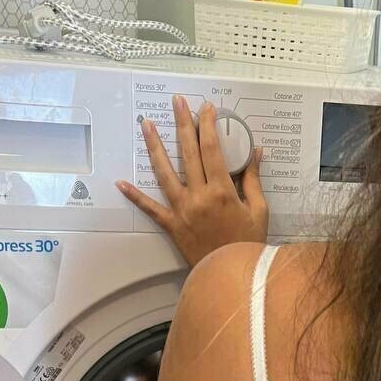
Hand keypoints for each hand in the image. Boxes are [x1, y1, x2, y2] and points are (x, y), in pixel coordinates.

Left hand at [117, 97, 268, 267]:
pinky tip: (121, 183)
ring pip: (165, 173)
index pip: (212, 149)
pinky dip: (135, 196)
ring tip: (146, 125)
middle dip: (182, 124)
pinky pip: (151, 209)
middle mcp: (199, 197)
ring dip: (154, 147)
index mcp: (222, 191)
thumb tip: (255, 152)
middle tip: (177, 102)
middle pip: (188, 153)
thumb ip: (253, 180)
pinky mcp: (173, 226)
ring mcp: (183, 211)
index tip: (206, 108)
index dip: (208, 125)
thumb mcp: (259, 211)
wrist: (232, 278)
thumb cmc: (248, 245)